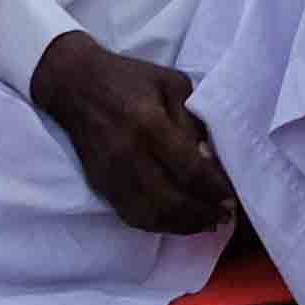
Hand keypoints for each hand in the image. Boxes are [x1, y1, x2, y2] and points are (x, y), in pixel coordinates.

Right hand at [30, 32, 236, 234]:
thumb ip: (193, 120)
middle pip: (172, 202)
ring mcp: (112, 175)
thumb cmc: (128, 78)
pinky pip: (132, 217)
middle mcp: (130, 155)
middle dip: (203, 214)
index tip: (231, 198)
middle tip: (224, 216)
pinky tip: (176, 222)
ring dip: (182, 226)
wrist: (74, 84)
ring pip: (151, 217)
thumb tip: (211, 157)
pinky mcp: (101, 185)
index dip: (214, 190)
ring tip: (205, 224)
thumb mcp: (172, 84)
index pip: (189, 170)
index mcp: (150, 125)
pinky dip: (158, 225)